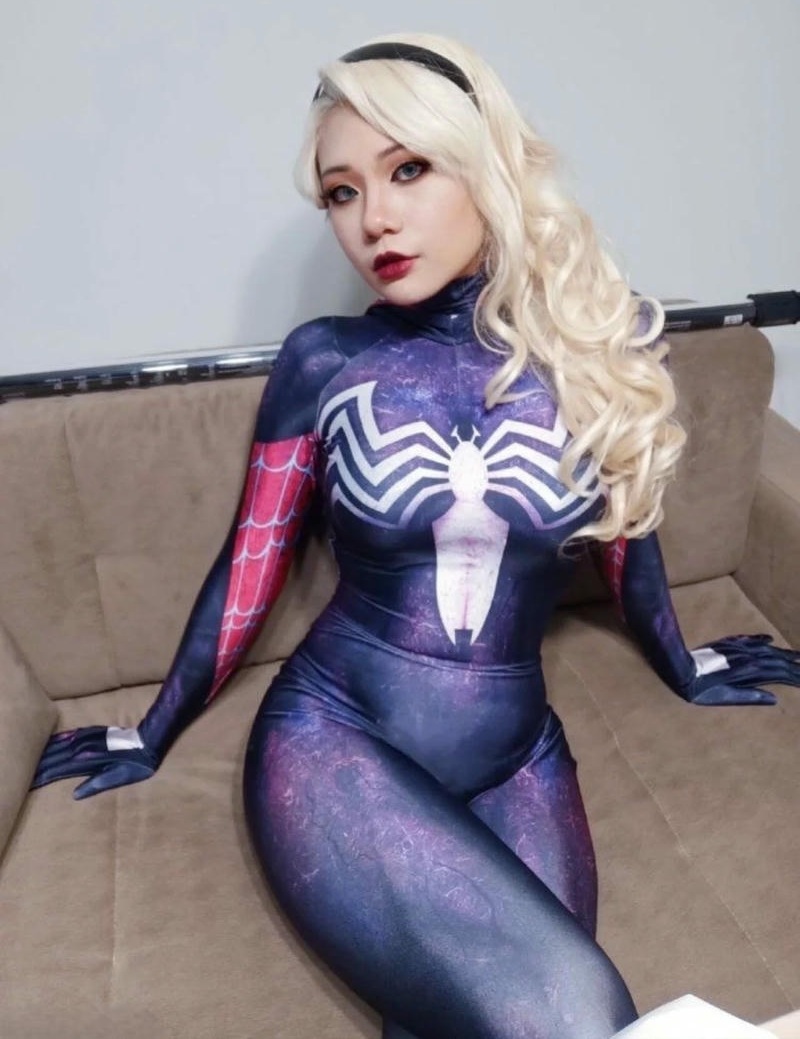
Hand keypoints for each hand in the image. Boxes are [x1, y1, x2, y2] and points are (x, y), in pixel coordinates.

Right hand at [31, 726, 158, 798]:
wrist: (149, 741)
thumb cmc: (137, 764)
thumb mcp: (119, 778)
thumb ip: (97, 784)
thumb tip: (75, 795)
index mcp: (89, 761)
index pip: (60, 769)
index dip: (43, 776)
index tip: (30, 782)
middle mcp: (85, 747)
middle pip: (56, 757)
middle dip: (39, 765)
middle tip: (23, 774)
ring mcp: (88, 737)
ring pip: (61, 744)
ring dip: (45, 752)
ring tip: (31, 759)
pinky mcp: (94, 732)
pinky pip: (71, 734)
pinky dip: (58, 738)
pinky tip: (50, 742)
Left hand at [685, 634, 799, 704]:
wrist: (680, 669)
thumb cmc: (701, 689)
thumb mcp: (727, 697)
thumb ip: (751, 697)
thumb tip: (774, 699)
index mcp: (750, 671)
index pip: (779, 674)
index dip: (794, 677)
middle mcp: (747, 657)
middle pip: (777, 660)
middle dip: (794, 665)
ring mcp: (737, 649)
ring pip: (766, 649)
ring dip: (782, 652)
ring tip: (798, 655)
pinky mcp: (726, 645)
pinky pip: (748, 639)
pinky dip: (760, 639)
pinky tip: (770, 639)